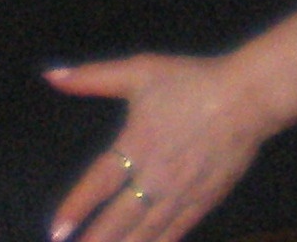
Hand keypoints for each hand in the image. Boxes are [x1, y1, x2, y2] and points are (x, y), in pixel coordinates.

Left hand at [42, 53, 273, 241]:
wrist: (246, 100)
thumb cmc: (189, 82)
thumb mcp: (136, 71)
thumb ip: (91, 78)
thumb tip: (51, 75)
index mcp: (137, 146)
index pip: (99, 184)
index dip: (77, 208)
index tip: (56, 230)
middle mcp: (157, 177)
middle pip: (122, 218)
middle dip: (97, 240)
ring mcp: (183, 193)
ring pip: (149, 231)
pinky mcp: (205, 201)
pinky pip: (177, 230)